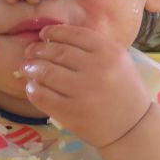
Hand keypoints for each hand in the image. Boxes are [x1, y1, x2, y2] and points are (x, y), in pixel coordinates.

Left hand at [20, 24, 150, 148]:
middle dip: (38, 50)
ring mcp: (82, 91)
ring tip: (26, 68)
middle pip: (57, 52)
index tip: (44, 34)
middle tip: (30, 51)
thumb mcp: (118, 61)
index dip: (54, 32)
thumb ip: (93, 48)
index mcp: (109, 52)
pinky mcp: (71, 112)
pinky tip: (31, 87)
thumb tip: (56, 37)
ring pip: (46, 72)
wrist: (133, 127)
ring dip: (31, 68)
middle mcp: (96, 69)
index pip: (74, 35)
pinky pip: (43, 96)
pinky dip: (33, 89)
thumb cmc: (124, 91)